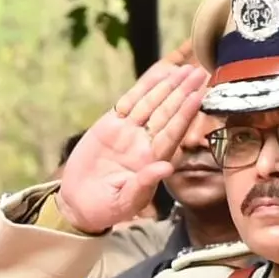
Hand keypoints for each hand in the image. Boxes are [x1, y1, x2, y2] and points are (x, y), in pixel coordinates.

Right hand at [52, 60, 211, 234]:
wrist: (79, 204)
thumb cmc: (106, 208)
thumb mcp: (126, 202)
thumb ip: (144, 184)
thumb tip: (166, 168)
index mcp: (152, 160)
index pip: (173, 132)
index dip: (185, 113)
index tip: (198, 95)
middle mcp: (144, 142)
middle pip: (167, 112)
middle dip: (182, 92)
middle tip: (199, 71)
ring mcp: (128, 132)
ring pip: (151, 103)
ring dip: (168, 85)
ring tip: (185, 69)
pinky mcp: (110, 125)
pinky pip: (129, 101)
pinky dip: (144, 86)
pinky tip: (159, 72)